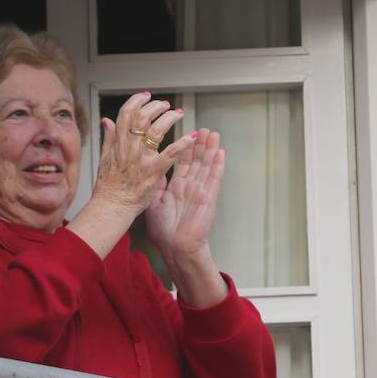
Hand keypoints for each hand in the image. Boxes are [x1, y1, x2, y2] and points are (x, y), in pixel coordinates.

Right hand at [66, 93, 195, 260]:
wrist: (112, 207)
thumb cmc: (109, 186)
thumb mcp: (104, 157)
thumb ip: (108, 137)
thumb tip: (106, 121)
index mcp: (118, 143)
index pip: (125, 113)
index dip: (136, 101)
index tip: (145, 96)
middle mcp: (130, 147)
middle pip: (143, 117)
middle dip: (156, 106)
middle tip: (165, 104)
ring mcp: (142, 158)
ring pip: (157, 130)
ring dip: (170, 118)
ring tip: (178, 114)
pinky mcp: (154, 171)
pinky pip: (171, 153)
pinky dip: (183, 142)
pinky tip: (193, 136)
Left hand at [145, 128, 224, 266]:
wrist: (175, 248)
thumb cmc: (163, 231)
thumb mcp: (154, 203)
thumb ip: (157, 185)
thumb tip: (154, 170)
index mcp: (176, 188)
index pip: (182, 163)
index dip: (186, 148)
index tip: (188, 134)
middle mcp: (190, 187)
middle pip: (196, 161)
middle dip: (200, 144)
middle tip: (203, 129)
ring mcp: (201, 192)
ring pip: (206, 166)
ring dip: (210, 150)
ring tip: (213, 134)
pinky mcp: (209, 198)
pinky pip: (214, 178)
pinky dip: (218, 165)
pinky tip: (221, 152)